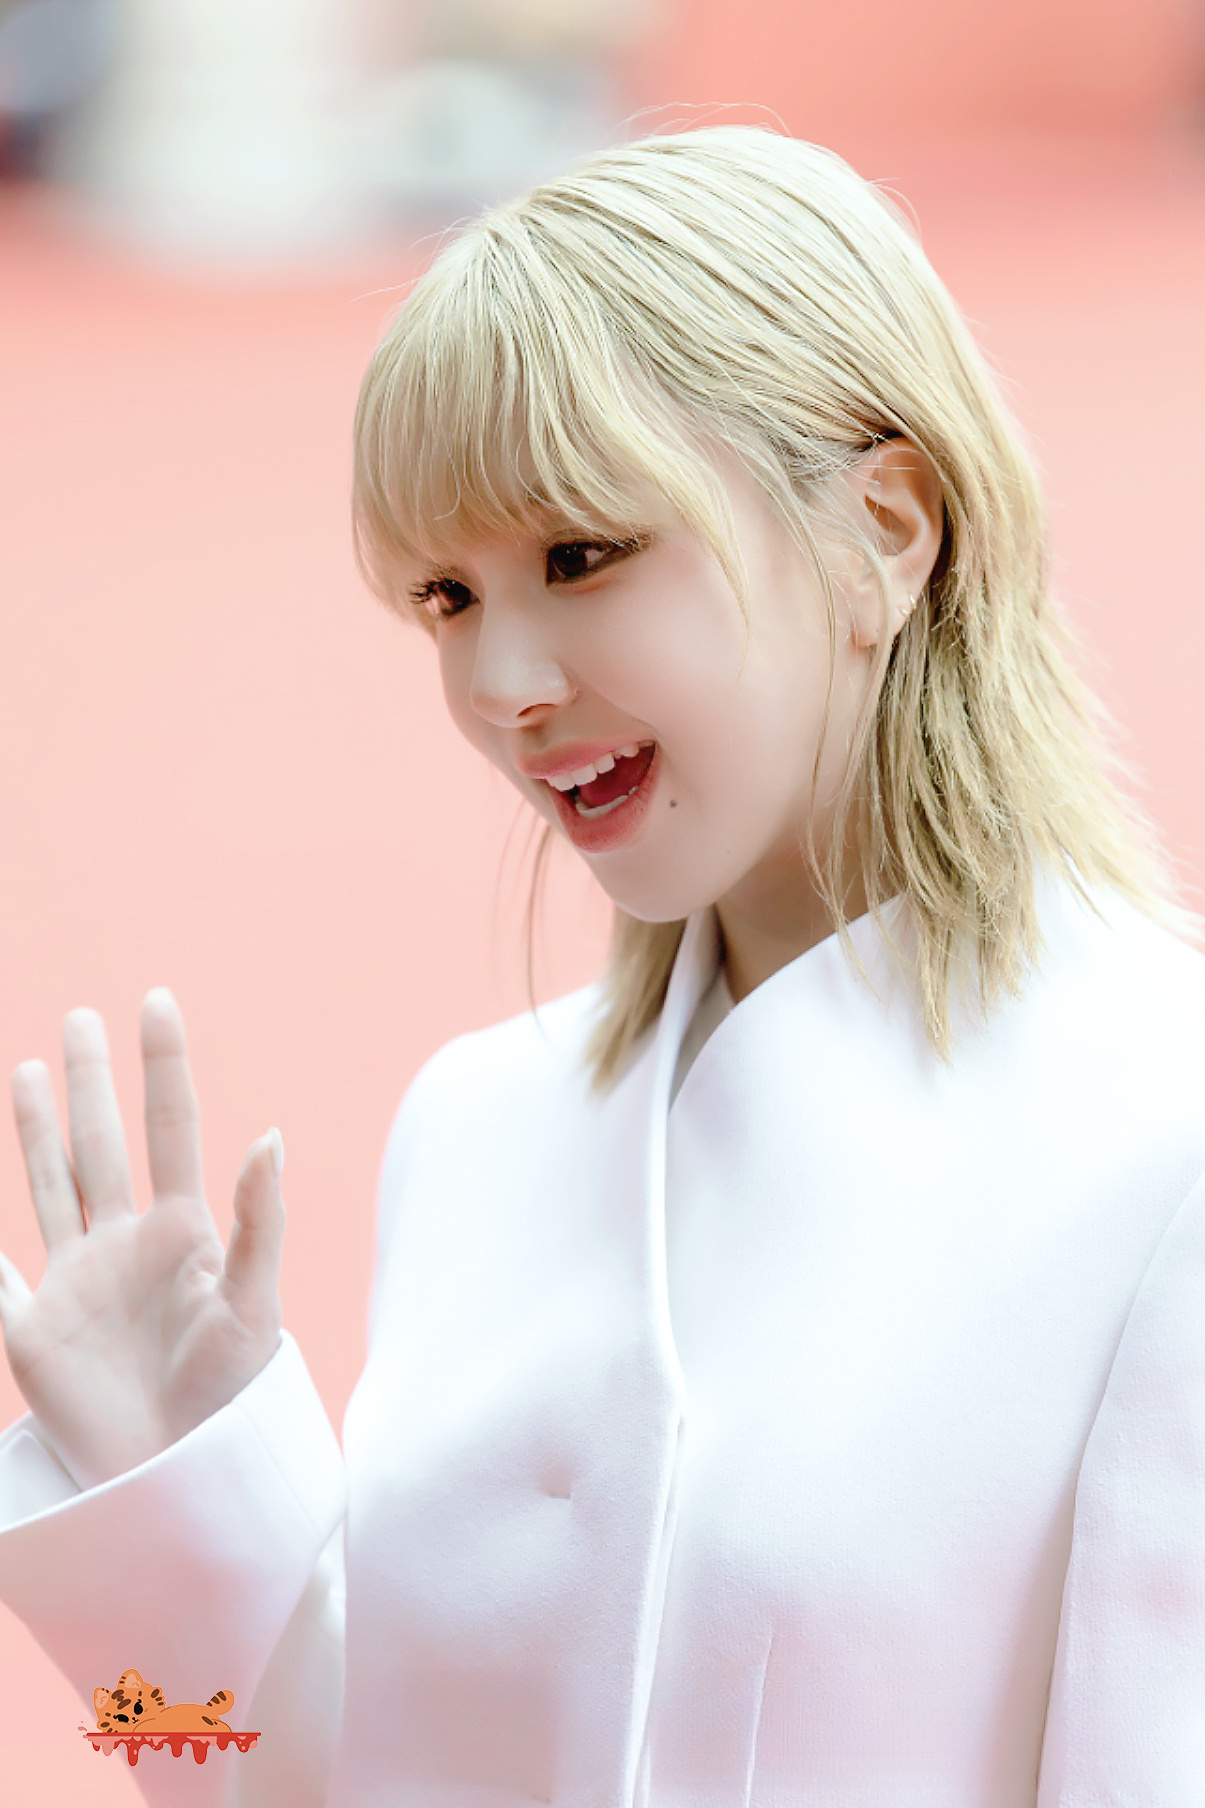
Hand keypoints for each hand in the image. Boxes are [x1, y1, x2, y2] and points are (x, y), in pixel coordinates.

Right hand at [0, 990, 284, 1489]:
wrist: (182, 1478)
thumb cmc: (232, 1398)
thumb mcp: (254, 1304)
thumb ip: (260, 1220)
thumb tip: (270, 1135)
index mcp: (182, 1231)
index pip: (170, 1127)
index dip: (162, 1065)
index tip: (155, 1000)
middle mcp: (126, 1245)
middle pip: (103, 1143)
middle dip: (92, 1081)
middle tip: (80, 1018)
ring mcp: (76, 1284)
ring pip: (50, 1185)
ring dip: (38, 1129)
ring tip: (29, 1067)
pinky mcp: (34, 1334)